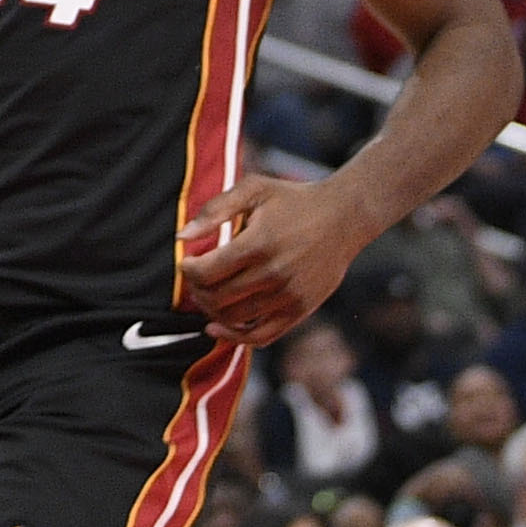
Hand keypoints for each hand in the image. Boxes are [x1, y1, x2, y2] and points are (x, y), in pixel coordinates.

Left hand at [175, 173, 363, 348]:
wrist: (344, 217)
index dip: (188, 270)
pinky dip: (235, 337)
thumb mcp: (254, 190)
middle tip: (195, 279)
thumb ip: (215, 210)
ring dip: (211, 311)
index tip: (187, 263)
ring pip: (234, 319)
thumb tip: (181, 238)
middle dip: (196, 290)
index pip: (207, 271)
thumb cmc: (293, 199)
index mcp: (259, 243)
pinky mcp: (300, 310)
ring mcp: (288, 295)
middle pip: (217, 297)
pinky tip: (217, 328)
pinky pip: (261, 336)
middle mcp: (274, 273)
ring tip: (207, 295)